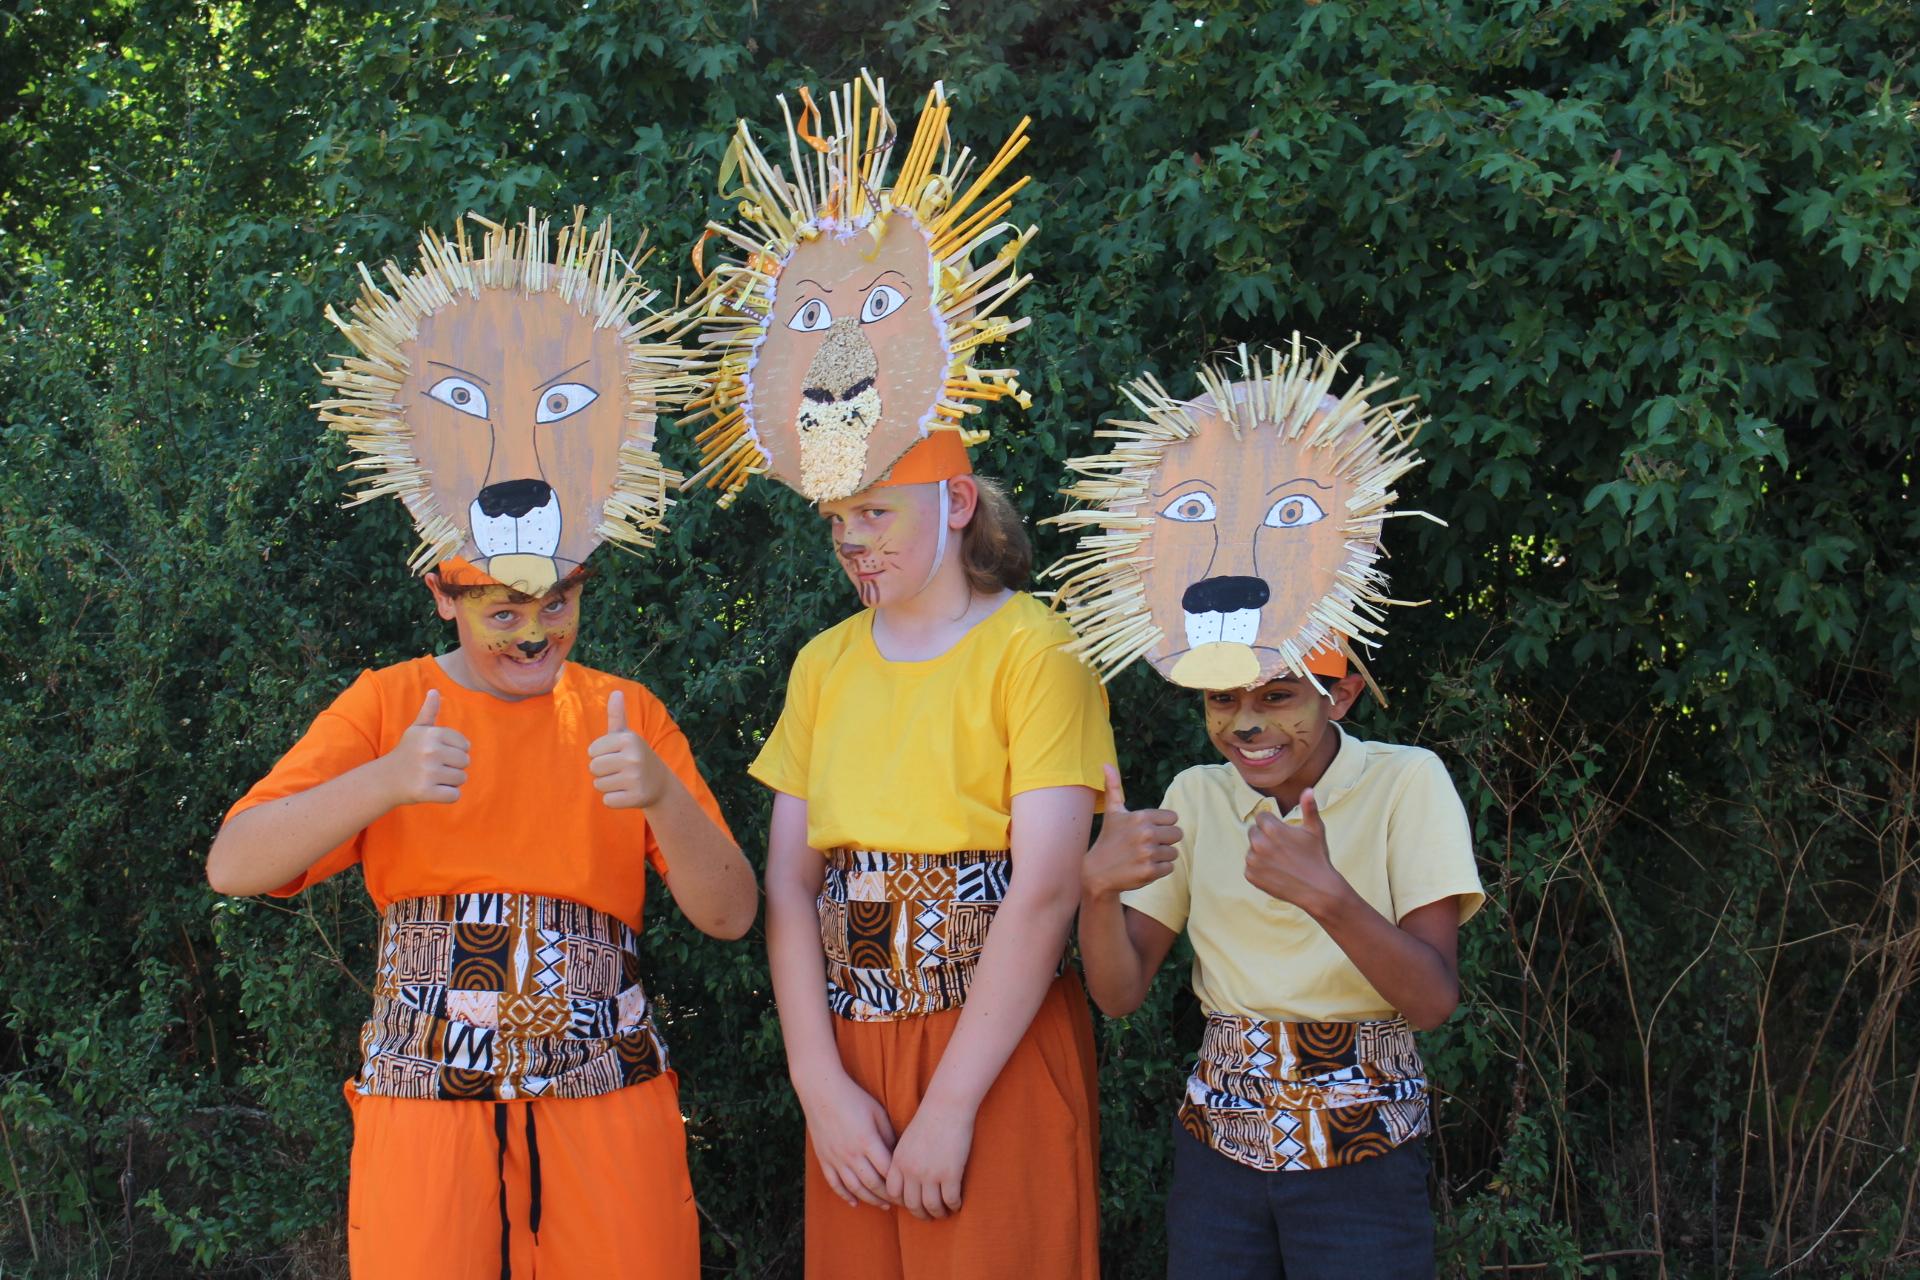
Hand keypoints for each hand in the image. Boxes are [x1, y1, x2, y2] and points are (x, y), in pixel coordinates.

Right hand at [381, 690, 469, 805]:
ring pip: (461, 779)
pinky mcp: (425, 791)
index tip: (437, 754)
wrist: (385, 780)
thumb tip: (435, 691)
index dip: (455, 752)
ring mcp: (428, 772)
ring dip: (450, 782)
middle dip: (454, 767)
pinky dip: (447, 796)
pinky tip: (432, 790)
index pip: (465, 745)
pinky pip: (455, 795)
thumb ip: (429, 712)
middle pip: (465, 762)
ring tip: (431, 778)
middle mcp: (430, 751)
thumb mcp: (416, 730)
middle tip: (433, 768)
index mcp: (432, 734)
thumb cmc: (406, 753)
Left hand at [588, 691, 667, 808]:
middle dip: (602, 771)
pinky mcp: (637, 798)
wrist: (660, 783)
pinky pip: (607, 801)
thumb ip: (617, 715)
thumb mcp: (627, 736)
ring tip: (624, 781)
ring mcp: (636, 778)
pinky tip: (627, 793)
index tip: (616, 755)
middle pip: (593, 768)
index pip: (592, 751)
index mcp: (629, 739)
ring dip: (608, 785)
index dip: (600, 755)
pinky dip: (614, 799)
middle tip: (620, 770)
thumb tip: (616, 691)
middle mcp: (634, 757)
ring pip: (599, 785)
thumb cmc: (635, 756)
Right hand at [798, 1070, 896, 1208]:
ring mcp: (835, 1159)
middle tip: (903, 1203)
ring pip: (855, 1188)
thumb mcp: (878, 1113)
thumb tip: (899, 1156)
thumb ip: (890, 1135)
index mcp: (867, 1142)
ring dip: (871, 1200)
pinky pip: (834, 1184)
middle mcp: (851, 1154)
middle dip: (889, 1196)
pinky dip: (845, 1196)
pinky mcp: (824, 1159)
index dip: (900, 1183)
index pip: (888, 1171)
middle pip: (873, 1184)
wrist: (822, 1091)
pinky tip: (855, 1203)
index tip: (911, 1189)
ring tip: (884, 1205)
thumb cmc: (854, 1098)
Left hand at [884, 1099, 974, 1219]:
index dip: (902, 1202)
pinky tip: (958, 1203)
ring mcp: (930, 1174)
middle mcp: (911, 1171)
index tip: (912, 1204)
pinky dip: (954, 1205)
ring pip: (932, 1206)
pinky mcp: (950, 1174)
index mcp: (898, 1161)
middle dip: (921, 1214)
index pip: (893, 1193)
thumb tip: (907, 1177)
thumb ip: (903, 1159)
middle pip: (912, 1204)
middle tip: (929, 1216)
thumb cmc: (930, 1118)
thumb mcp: (907, 1140)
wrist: (947, 1105)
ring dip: (939, 1213)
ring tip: (944, 1213)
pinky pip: (951, 1199)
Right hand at [1083, 765, 1182, 899]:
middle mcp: (1146, 833)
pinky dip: (1159, 870)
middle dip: (1165, 841)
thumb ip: (1113, 787)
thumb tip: (1106, 763)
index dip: (1162, 825)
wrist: (1096, 872)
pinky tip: (1143, 867)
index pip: (1173, 818)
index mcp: (1141, 816)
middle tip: (1147, 845)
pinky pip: (1169, 868)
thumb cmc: (1108, 839)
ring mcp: (1148, 853)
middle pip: (1178, 834)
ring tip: (1143, 857)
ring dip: (1161, 856)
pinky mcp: (1150, 871)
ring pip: (1174, 852)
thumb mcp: (1112, 812)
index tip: (1147, 831)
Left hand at [1244, 787, 1347, 915]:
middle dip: (1265, 837)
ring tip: (1281, 861)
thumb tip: (1308, 789)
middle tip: (1283, 848)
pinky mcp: (1250, 876)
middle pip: (1253, 832)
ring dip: (1261, 853)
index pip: (1261, 817)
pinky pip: (1250, 866)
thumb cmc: (1317, 857)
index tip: (1284, 834)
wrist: (1318, 890)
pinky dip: (1259, 869)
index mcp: (1271, 828)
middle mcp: (1258, 843)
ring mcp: (1253, 861)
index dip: (1273, 824)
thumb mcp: (1315, 830)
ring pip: (1251, 849)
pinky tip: (1276, 872)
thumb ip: (1309, 808)